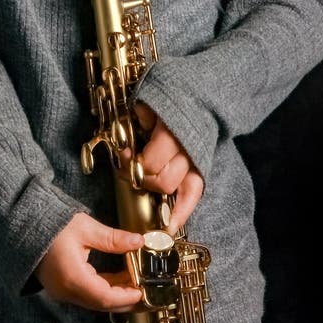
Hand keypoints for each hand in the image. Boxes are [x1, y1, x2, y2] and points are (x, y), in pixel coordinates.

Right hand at [34, 212, 143, 311]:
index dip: (125, 296)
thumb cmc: (52, 225)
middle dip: (124, 298)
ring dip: (115, 293)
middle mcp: (67, 290)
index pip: (105, 297)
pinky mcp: (62, 287)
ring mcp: (63, 291)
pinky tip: (117, 278)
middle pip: (101, 303)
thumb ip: (113, 238)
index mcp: (72, 277)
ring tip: (133, 279)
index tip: (141, 290)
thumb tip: (137, 241)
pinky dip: (104, 288)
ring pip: (95, 300)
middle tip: (142, 288)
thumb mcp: (86, 228)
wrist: (27, 226)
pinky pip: (87, 294)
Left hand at [130, 102, 203, 233]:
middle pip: (163, 180)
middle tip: (132, 172)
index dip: (133, 164)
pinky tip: (170, 226)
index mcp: (173, 134)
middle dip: (145, 180)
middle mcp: (187, 151)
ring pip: (178, 189)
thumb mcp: (150, 102)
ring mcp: (195, 161)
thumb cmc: (168, 98)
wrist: (196, 95)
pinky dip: (182, 211)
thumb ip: (141, 117)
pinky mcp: (199, 168)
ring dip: (159, 193)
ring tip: (145, 191)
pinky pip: (194, 194)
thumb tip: (130, 136)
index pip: (151, 163)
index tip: (123, 156)